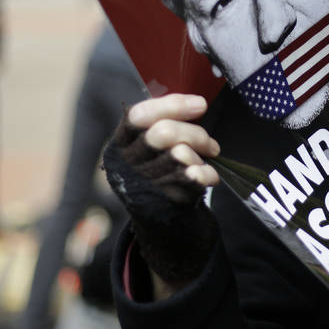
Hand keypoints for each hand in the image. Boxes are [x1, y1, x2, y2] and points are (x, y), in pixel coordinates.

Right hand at [103, 94, 220, 296]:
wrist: (162, 225)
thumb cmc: (158, 174)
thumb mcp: (146, 151)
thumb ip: (160, 124)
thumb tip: (195, 104)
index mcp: (119, 147)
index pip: (138, 116)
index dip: (172, 105)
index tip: (200, 104)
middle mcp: (127, 166)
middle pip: (163, 133)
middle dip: (195, 133)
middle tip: (210, 142)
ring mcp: (144, 186)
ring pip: (182, 154)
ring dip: (201, 155)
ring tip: (204, 161)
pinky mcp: (164, 203)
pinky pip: (195, 177)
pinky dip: (208, 173)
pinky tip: (208, 176)